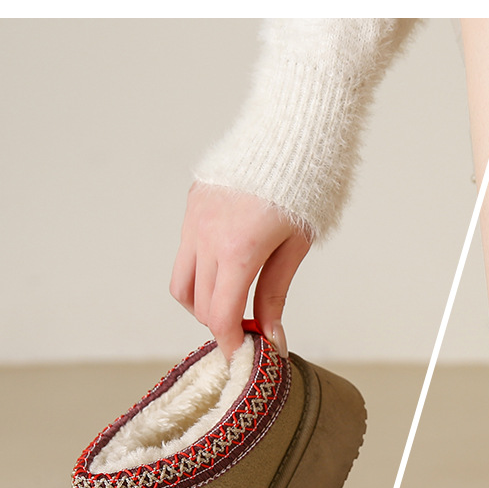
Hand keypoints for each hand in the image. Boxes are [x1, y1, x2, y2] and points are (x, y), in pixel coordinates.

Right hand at [170, 184, 310, 359]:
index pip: (221, 316)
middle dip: (221, 326)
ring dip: (202, 303)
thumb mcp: (296, 248)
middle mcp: (207, 237)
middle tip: (247, 332)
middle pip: (200, 305)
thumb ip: (276, 294)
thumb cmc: (306, 189)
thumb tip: (271, 338)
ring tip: (233, 303)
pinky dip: (201, 271)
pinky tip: (228, 268)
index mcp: (238, 251)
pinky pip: (186, 252)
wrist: (293, 131)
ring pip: (182, 283)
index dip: (231, 344)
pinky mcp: (193, 204)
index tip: (244, 357)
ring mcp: (194, 219)